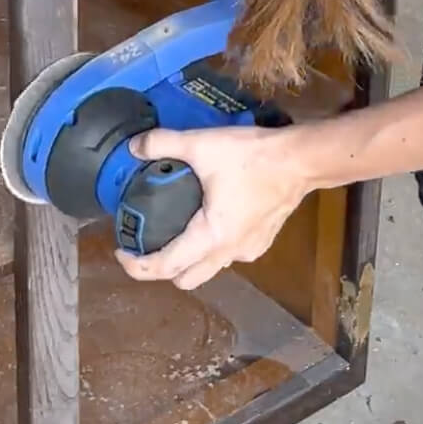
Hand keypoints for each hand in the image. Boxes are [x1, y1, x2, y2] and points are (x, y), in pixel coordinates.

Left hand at [117, 124, 316, 289]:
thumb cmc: (253, 157)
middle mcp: (229, 253)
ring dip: (187, 260)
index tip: (121, 252)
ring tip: (170, 232)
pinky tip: (202, 222)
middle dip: (161, 270)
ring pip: (208, 269)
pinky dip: (209, 249)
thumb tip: (134, 146)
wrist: (301, 160)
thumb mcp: (202, 145)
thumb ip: (163, 143)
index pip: (166, 266)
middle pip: (187, 279)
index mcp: (211, 237)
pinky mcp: (261, 242)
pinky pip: (227, 256)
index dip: (138, 266)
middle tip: (144, 245)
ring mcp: (248, 251)